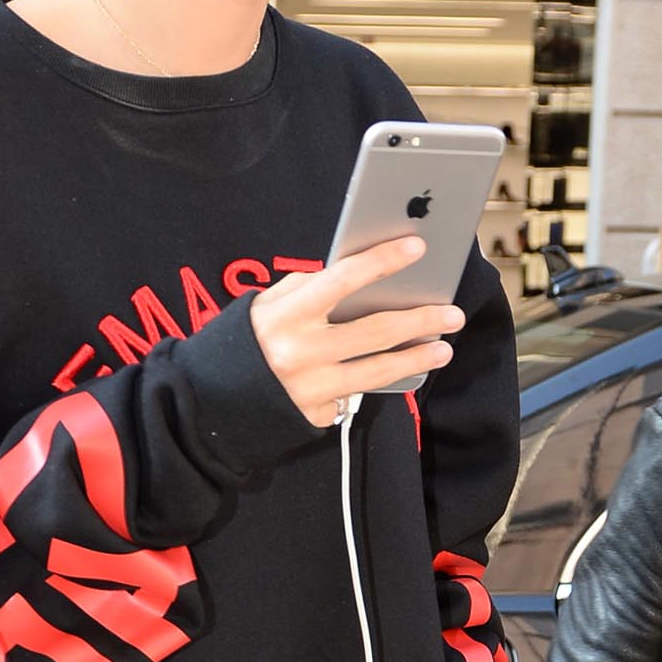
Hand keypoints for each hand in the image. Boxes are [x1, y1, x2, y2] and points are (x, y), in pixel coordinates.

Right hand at [251, 235, 465, 428]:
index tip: (417, 248)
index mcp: (286, 315)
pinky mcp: (316, 414)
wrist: (210, 402)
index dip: (383, 261)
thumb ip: (303, 290)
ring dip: (416, 358)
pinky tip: (392, 375)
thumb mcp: (262, 307)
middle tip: (451, 314)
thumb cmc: (242, 344)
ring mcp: (310, 387)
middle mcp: (301, 351)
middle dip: (420, 320)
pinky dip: (369, 383)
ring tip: (443, 349)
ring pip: (378, 370)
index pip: (344, 279)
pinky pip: (352, 394)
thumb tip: (352, 280)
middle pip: (375, 331)